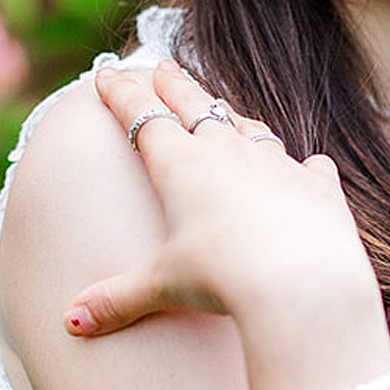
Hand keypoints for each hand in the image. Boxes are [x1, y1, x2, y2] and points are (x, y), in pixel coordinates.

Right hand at [74, 59, 375, 336]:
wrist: (301, 281)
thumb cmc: (224, 278)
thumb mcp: (163, 287)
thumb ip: (117, 300)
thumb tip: (71, 324)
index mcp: (181, 165)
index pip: (143, 116)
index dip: (122, 94)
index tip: (107, 74)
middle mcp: (228, 151)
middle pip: (195, 106)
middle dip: (174, 85)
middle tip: (163, 65)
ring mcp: (277, 163)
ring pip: (249, 128)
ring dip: (231, 117)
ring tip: (222, 110)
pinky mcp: (317, 185)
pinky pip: (309, 167)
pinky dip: (304, 166)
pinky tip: (310, 165)